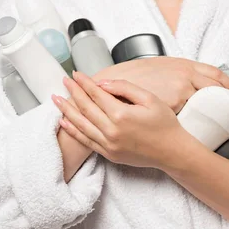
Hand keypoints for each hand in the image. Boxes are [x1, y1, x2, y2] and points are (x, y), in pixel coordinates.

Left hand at [52, 70, 195, 169]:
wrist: (172, 152)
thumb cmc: (164, 123)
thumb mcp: (149, 99)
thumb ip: (125, 88)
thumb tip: (102, 84)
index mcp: (121, 114)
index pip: (96, 94)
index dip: (85, 83)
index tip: (76, 74)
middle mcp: (111, 131)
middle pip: (86, 107)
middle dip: (73, 92)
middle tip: (64, 81)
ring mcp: (108, 145)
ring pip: (81, 124)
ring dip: (67, 110)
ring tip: (56, 99)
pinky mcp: (109, 154)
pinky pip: (86, 140)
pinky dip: (73, 130)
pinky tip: (65, 121)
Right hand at [92, 57, 228, 112]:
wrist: (111, 84)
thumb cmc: (135, 75)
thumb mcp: (160, 65)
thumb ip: (180, 71)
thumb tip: (197, 79)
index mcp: (184, 67)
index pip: (217, 76)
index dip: (227, 86)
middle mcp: (184, 79)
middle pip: (217, 90)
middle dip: (224, 100)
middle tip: (228, 108)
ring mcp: (179, 94)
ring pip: (205, 107)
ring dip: (210, 114)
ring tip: (213, 119)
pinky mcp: (170, 109)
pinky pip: (189, 118)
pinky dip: (193, 124)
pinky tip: (192, 127)